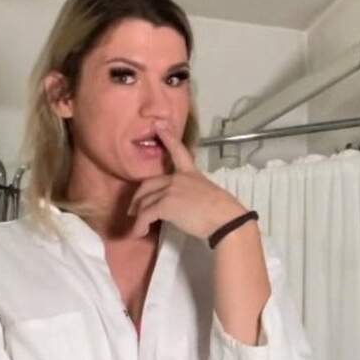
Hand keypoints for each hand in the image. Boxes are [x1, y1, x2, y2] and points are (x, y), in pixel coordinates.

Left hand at [127, 121, 246, 238]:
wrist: (225, 220)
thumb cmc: (223, 212)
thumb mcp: (208, 195)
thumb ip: (193, 194)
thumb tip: (184, 206)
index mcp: (191, 173)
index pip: (178, 151)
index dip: (168, 138)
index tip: (159, 125)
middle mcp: (178, 178)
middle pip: (149, 184)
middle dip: (138, 198)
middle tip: (133, 210)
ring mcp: (170, 190)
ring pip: (144, 202)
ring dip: (138, 216)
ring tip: (138, 228)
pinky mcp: (165, 205)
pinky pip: (145, 215)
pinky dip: (140, 226)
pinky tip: (139, 234)